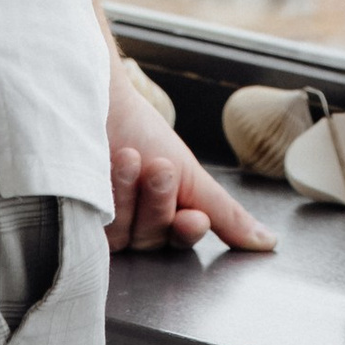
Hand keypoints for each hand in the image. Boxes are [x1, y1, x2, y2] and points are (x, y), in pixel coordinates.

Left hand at [105, 67, 275, 255]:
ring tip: (130, 157)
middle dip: (159, 200)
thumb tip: (269, 243)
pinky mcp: (74, 223)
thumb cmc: (142, 131)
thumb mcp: (192, 174)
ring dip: (133, 193)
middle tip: (158, 167)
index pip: (182, 241)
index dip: (188, 230)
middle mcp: (134, 227)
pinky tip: (109, 171)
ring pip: (127, 236)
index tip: (192, 215)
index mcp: (166, 218)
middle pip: (155, 238)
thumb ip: (227, 213)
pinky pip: (98, 232)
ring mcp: (103, 226)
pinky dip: (110, 198)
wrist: (98, 101)